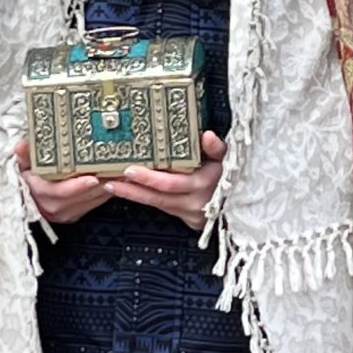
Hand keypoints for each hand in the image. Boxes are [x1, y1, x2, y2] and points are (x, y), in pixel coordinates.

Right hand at [18, 138, 109, 225]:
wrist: (24, 199)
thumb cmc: (25, 180)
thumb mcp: (21, 165)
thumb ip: (23, 155)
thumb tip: (22, 145)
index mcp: (39, 193)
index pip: (59, 192)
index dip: (76, 186)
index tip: (92, 178)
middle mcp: (53, 207)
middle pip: (81, 197)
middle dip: (101, 184)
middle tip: (117, 170)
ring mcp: (64, 213)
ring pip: (90, 201)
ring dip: (107, 188)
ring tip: (122, 173)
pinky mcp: (74, 215)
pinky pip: (93, 205)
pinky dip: (106, 193)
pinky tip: (116, 181)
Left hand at [105, 130, 227, 228]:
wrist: (241, 204)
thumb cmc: (230, 175)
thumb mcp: (228, 158)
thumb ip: (216, 148)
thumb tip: (206, 135)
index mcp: (203, 185)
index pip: (171, 183)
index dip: (150, 179)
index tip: (131, 170)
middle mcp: (194, 201)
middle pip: (158, 196)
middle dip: (133, 189)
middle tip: (112, 179)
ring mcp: (188, 212)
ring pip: (156, 204)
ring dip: (133, 195)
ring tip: (112, 186)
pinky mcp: (185, 217)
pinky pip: (160, 206)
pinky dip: (144, 198)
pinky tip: (128, 191)